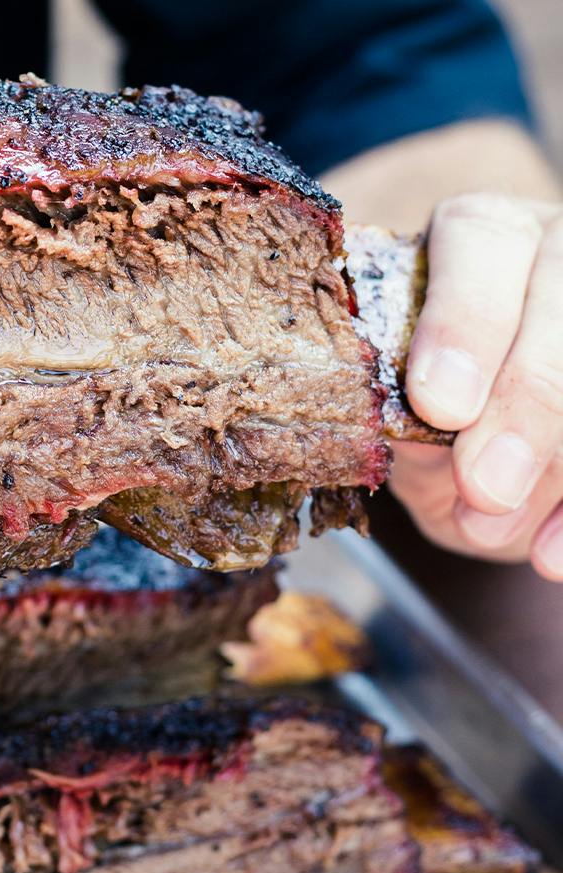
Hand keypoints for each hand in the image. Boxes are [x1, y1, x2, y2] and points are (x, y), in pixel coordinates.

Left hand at [392, 192, 562, 579]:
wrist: (480, 455)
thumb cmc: (426, 416)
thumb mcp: (403, 416)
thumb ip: (410, 418)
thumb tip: (425, 433)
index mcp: (481, 239)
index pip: (481, 245)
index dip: (463, 324)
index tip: (438, 405)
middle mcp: (559, 251)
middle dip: (530, 406)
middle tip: (484, 488)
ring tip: (497, 531)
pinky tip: (553, 555)